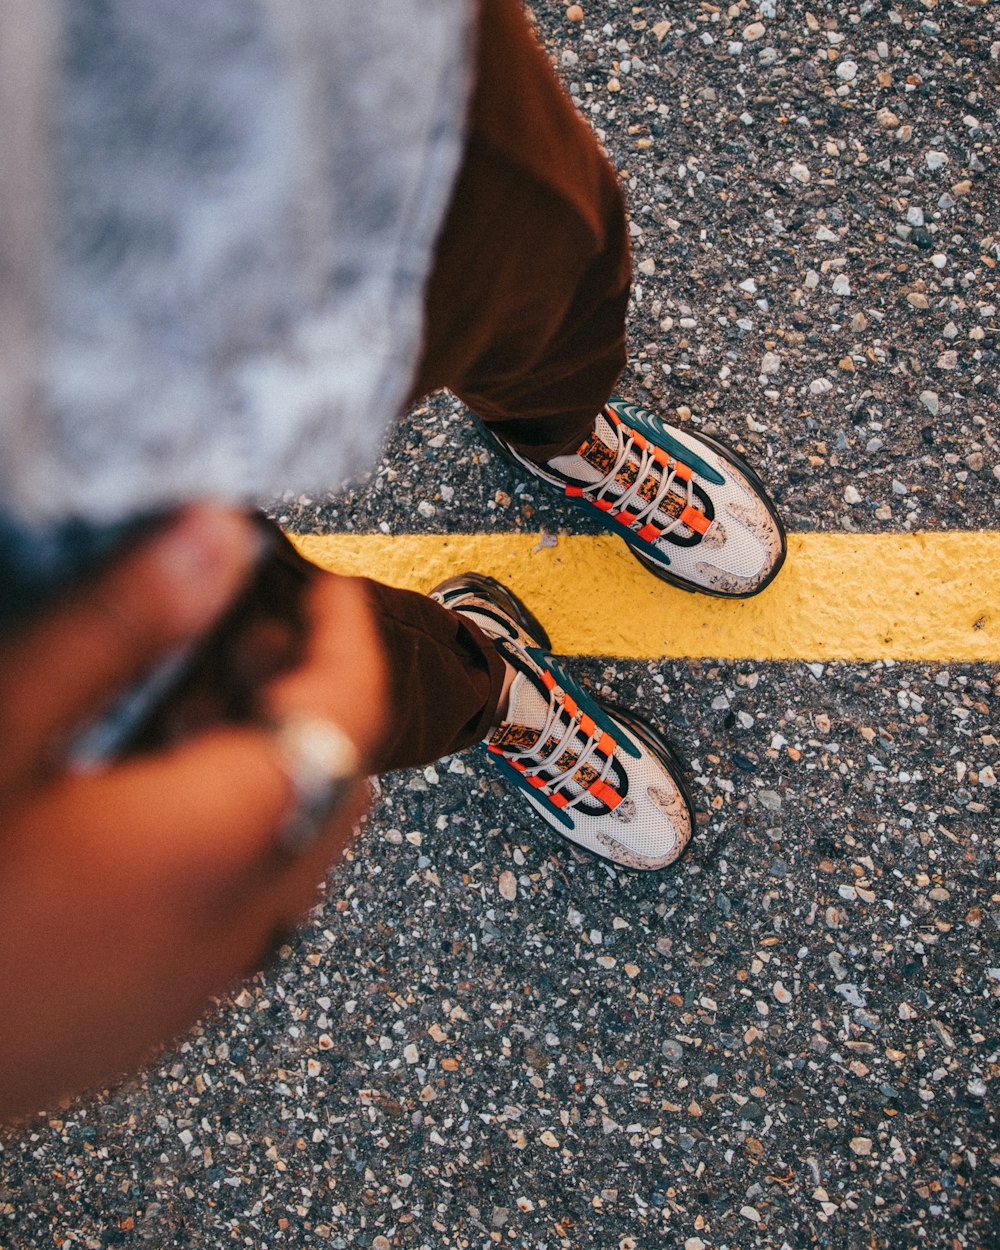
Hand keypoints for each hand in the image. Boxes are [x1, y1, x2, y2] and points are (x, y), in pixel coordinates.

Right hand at [0, 505, 386, 1121]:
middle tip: (250, 632)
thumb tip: (215, 537)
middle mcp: (235, 924)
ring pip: (290, 847)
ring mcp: (197, 983)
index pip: (347, 718)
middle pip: (332, 782)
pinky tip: (140, 798)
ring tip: (191, 699)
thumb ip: (117, 630)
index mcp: (216, 844)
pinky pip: (240, 903)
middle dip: (310, 696)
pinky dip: (230, 830)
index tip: (326, 587)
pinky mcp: (150, 1015)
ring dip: (268, 762)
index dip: (349, 639)